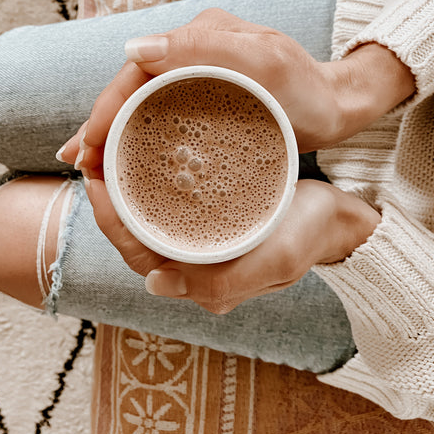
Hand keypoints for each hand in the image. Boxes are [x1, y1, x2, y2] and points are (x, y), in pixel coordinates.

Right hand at [58, 8, 414, 168]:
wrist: (338, 105)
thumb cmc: (308, 86)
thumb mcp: (265, 62)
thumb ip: (205, 47)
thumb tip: (134, 49)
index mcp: (198, 38)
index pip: (135, 72)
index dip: (105, 108)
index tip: (86, 146)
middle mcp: (192, 53)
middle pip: (132, 89)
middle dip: (100, 123)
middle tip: (79, 163)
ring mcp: (199, 77)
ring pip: (142, 104)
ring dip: (113, 133)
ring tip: (89, 166)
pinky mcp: (207, 100)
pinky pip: (162, 116)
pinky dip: (138, 137)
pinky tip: (123, 158)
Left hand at [84, 177, 380, 313]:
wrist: (340, 221)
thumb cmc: (309, 237)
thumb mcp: (276, 259)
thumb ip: (222, 280)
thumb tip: (155, 284)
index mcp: (200, 281)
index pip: (135, 251)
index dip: (108, 216)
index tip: (94, 174)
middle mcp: (192, 266)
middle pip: (133, 233)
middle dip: (108, 196)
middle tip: (93, 152)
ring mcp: (199, 244)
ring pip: (145, 218)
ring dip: (123, 187)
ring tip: (109, 148)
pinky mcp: (208, 223)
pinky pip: (165, 204)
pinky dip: (148, 182)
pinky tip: (142, 154)